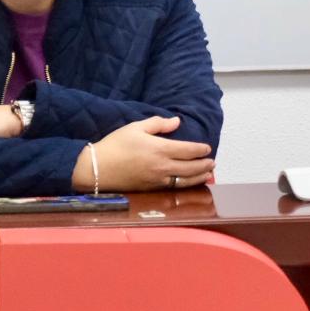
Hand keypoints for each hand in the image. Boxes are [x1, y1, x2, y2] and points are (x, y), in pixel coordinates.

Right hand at [75, 116, 214, 191]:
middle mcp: (163, 166)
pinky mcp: (151, 189)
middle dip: (205, 165)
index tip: (207, 148)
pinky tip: (189, 182)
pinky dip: (186, 185)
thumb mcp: (136, 127)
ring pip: (185, 180)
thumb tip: (177, 121)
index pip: (189, 150)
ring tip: (208, 174)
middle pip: (191, 168)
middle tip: (212, 162)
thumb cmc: (116, 145)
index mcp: (160, 149)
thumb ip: (158, 124)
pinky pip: (174, 188)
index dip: (200, 150)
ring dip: (199, 177)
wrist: (96, 169)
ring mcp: (158, 180)